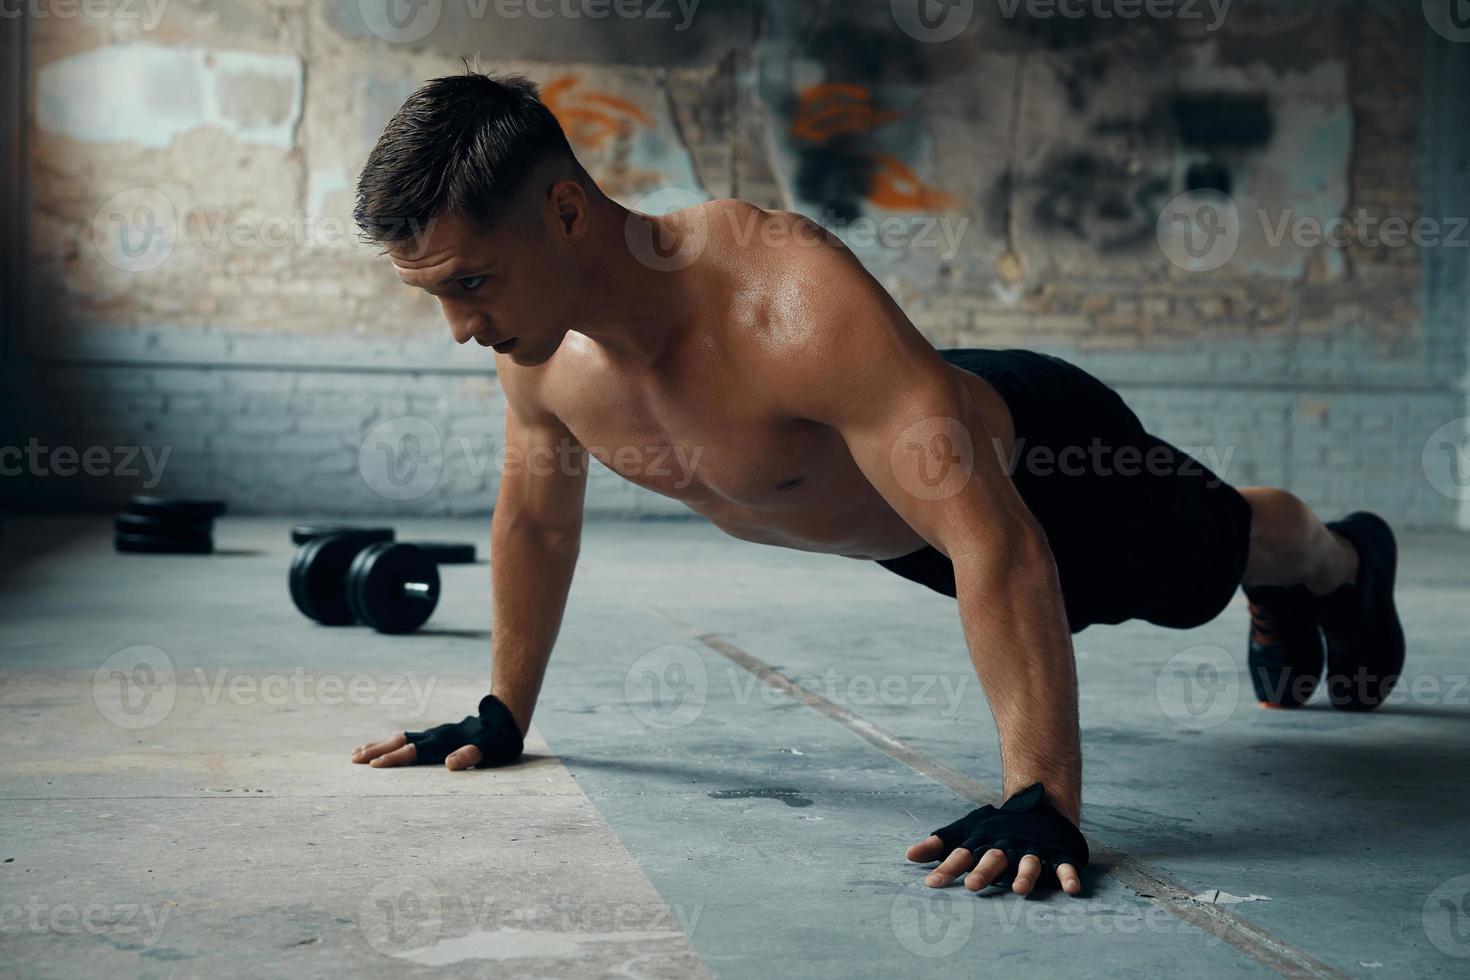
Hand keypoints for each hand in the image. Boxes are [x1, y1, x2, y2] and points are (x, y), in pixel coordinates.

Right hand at [350, 695, 523, 770]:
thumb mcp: (491, 750)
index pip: (414, 752)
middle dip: (376, 751)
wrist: (503, 717)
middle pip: (399, 742)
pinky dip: (390, 743)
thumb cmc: (498, 740)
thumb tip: (449, 763)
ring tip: (356, 753)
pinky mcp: (435, 735)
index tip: (374, 766)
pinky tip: (381, 747)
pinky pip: (407, 739)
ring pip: (399, 738)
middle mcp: (434, 737)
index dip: (394, 759)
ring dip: (378, 745)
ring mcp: (433, 734)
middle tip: (353, 759)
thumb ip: (471, 756)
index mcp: (443, 743)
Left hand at [905, 783, 1086, 895]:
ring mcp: (1032, 849)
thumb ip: (939, 845)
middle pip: (993, 858)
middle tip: (971, 886)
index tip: (931, 883)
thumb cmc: (995, 828)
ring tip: (1019, 891)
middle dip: (983, 871)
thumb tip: (908, 855)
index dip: (946, 867)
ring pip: (1028, 862)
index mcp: (984, 842)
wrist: (1038, 803)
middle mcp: (1006, 845)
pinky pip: (1063, 866)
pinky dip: (1068, 876)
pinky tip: (1071, 889)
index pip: (961, 854)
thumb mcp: (966, 832)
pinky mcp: (1056, 853)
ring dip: (1025, 875)